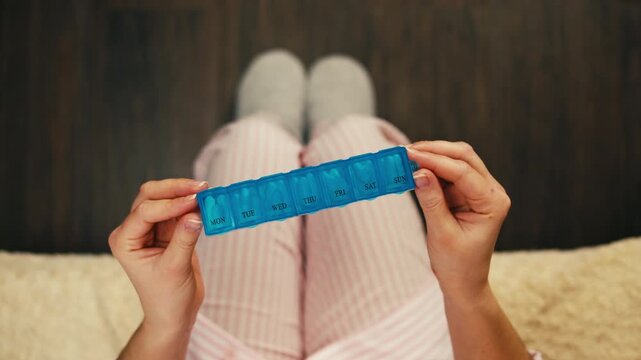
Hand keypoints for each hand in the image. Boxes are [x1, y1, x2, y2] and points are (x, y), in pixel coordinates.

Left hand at [109, 179, 207, 337]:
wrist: (174, 313)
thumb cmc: (167, 297)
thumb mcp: (175, 269)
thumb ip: (184, 239)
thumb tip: (196, 214)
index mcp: (125, 240)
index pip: (145, 212)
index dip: (170, 204)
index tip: (194, 202)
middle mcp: (134, 230)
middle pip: (151, 196)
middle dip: (175, 189)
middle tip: (201, 188)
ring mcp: (151, 228)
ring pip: (165, 198)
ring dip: (185, 193)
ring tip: (207, 193)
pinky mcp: (169, 229)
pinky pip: (180, 209)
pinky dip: (193, 204)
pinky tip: (207, 203)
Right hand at [406, 141, 510, 300]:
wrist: (463, 282)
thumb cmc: (457, 263)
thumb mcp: (441, 233)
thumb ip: (431, 200)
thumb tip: (419, 172)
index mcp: (493, 203)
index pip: (463, 172)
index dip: (435, 160)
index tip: (410, 155)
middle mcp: (491, 192)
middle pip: (464, 157)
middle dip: (435, 150)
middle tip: (407, 151)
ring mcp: (478, 191)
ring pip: (456, 160)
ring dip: (432, 156)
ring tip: (407, 157)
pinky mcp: (465, 193)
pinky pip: (448, 173)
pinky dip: (431, 168)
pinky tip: (413, 167)